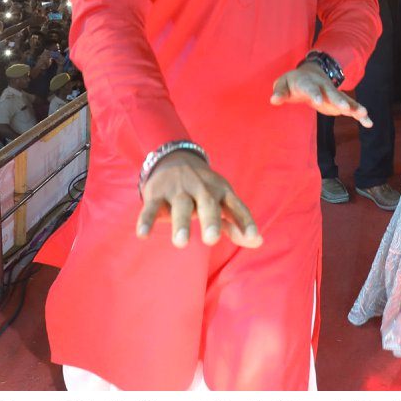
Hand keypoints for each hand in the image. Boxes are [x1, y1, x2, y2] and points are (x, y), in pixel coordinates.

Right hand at [136, 151, 261, 248]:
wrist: (175, 158)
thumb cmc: (204, 190)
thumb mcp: (221, 201)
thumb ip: (236, 223)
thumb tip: (257, 242)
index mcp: (221, 191)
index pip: (236, 205)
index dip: (245, 221)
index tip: (253, 238)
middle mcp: (201, 188)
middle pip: (207, 204)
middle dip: (210, 221)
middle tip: (211, 240)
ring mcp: (179, 190)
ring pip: (180, 206)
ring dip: (180, 223)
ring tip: (181, 242)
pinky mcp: (157, 193)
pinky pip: (151, 208)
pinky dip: (146, 220)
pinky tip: (143, 235)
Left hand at [270, 63, 370, 125]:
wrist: (310, 73)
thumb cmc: (293, 82)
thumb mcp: (283, 84)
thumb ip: (280, 92)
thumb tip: (273, 100)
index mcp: (308, 82)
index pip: (311, 88)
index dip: (315, 94)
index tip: (319, 102)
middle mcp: (324, 86)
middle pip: (332, 93)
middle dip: (339, 100)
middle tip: (345, 108)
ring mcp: (333, 93)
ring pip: (345, 99)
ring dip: (354, 107)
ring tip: (364, 114)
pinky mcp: (339, 101)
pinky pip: (351, 107)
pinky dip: (360, 114)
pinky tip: (369, 123)